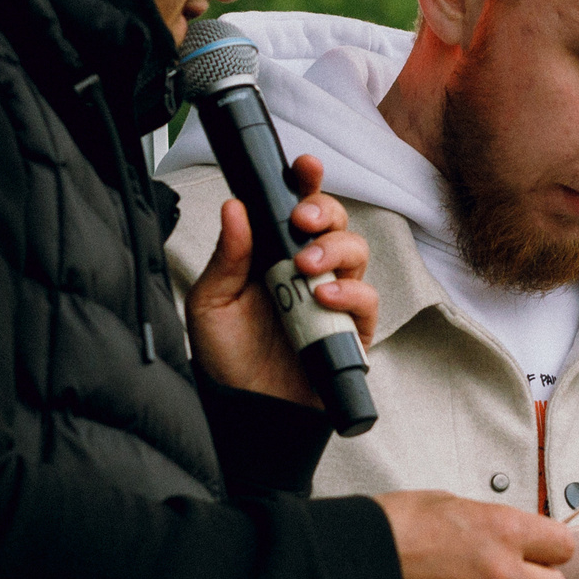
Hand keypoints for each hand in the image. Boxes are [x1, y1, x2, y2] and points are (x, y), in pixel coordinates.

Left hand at [187, 155, 376, 405]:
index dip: (306, 183)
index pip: (297, 208)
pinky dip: (349, 293)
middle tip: (302, 220)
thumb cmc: (228, 356)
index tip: (304, 168)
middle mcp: (309, 270)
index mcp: (274, 254)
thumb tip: (235, 207)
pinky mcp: (351, 329)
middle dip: (324, 211)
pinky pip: (366, 299)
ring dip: (335, 249)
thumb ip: (228, 256)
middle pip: (335, 222)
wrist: (245, 410)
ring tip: (307, 265)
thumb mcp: (213, 301)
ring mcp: (333, 298)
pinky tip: (324, 298)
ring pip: (356, 252)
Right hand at [380, 490, 573, 578]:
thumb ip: (491, 522)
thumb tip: (512, 533)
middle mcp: (503, 576)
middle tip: (514, 575)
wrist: (349, 572)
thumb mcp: (448, 503)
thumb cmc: (390, 532)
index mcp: (504, 532)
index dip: (549, 547)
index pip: (563, 546)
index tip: (539, 549)